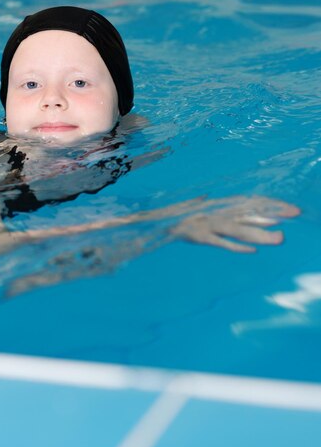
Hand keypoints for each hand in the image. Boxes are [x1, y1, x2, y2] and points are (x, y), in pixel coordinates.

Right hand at [169, 196, 299, 252]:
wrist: (151, 221)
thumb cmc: (172, 215)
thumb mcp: (190, 208)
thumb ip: (202, 203)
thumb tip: (205, 196)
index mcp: (218, 207)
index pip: (250, 204)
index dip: (271, 206)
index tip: (292, 210)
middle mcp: (217, 213)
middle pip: (249, 216)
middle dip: (272, 216)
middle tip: (294, 217)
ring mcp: (208, 225)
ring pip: (239, 230)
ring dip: (260, 234)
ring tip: (280, 239)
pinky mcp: (199, 236)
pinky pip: (220, 242)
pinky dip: (235, 247)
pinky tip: (252, 250)